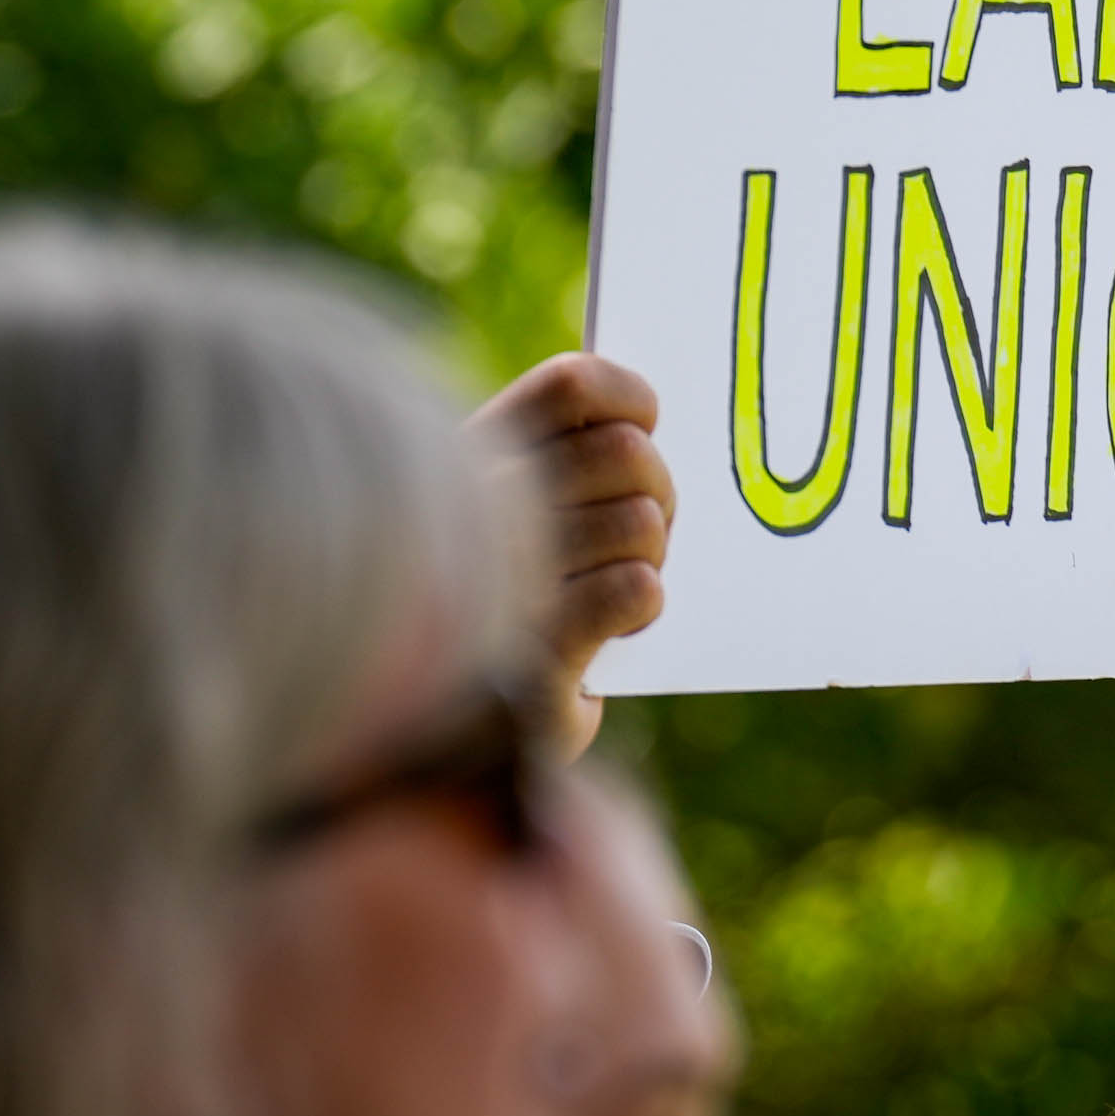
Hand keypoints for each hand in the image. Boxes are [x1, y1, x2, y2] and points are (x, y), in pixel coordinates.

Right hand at [469, 354, 674, 759]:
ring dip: (651, 553)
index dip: (631, 400)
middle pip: (628, 453)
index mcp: (471, 457)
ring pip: (640, 521)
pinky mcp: (532, 658)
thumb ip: (567, 459)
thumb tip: (645, 427)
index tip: (644, 426)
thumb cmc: (501, 598)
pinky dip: (643, 602)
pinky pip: (635, 589)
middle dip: (658, 491)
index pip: (572, 384)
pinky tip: (617, 623)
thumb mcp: (519, 514)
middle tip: (646, 525)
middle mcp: (476, 510)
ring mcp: (501, 583)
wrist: (456, 731)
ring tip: (621, 577)